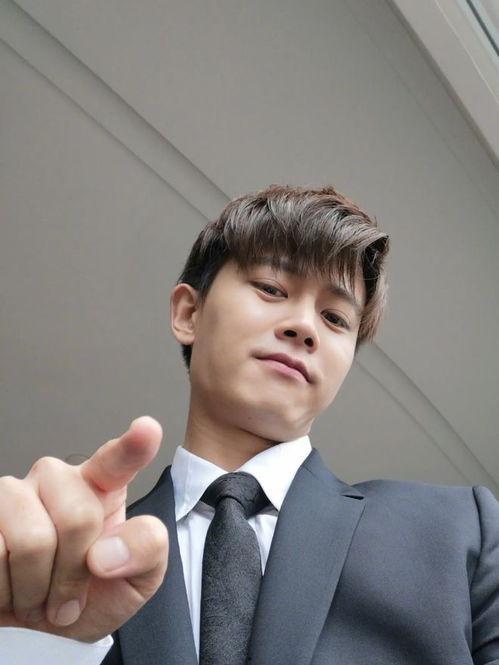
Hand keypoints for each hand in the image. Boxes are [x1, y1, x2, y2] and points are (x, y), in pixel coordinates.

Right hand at [0, 416, 167, 641]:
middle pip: (77, 518)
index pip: (118, 460)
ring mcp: (14, 494)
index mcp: (102, 486)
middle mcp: (56, 479)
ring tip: (38, 591)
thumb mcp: (139, 577)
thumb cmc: (94, 591)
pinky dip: (5, 591)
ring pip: (32, 542)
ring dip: (36, 589)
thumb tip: (107, 553)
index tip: (147, 429)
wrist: (43, 627)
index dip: (134, 445)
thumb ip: (145, 551)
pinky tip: (10, 587)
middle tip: (68, 595)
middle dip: (74, 574)